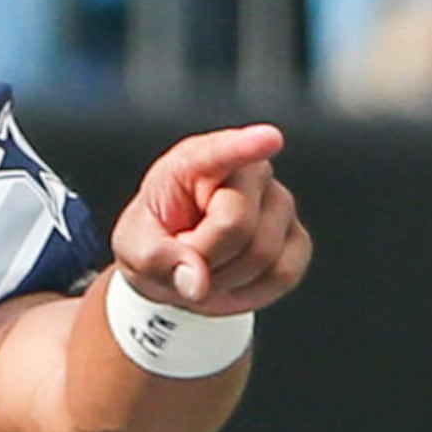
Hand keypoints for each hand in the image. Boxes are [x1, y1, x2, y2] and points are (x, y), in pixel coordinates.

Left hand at [110, 124, 310, 310]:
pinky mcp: (297, 240)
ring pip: (262, 254)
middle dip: (204, 258)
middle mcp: (248, 173)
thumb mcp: (134, 250)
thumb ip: (157, 260)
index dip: (246, 145)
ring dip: (224, 279)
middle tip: (184, 260)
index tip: (269, 139)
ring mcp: (280, 204)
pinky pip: (282, 275)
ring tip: (206, 269)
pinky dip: (250, 293)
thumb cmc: (155, 242)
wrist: (175, 267)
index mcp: (197, 161)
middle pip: (236, 224)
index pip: (222, 152)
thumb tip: (197, 281)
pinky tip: (229, 282)